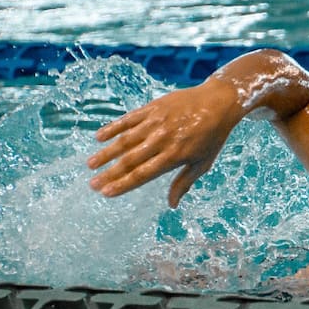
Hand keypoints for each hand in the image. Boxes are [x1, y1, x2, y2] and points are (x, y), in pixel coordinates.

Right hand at [87, 80, 244, 207]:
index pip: (143, 174)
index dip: (123, 184)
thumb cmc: (212, 137)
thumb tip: (171, 205)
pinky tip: (99, 137)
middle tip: (92, 184)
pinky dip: (113, 128)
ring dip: (106, 153)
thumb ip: (184, 183)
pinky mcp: (153, 108)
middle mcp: (163, 139)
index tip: (106, 193)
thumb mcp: (203, 163)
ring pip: (125, 140)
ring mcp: (156, 122)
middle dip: (109, 173)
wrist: (219, 102)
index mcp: (175, 156)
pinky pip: (129, 119)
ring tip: (90, 164)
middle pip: (130, 159)